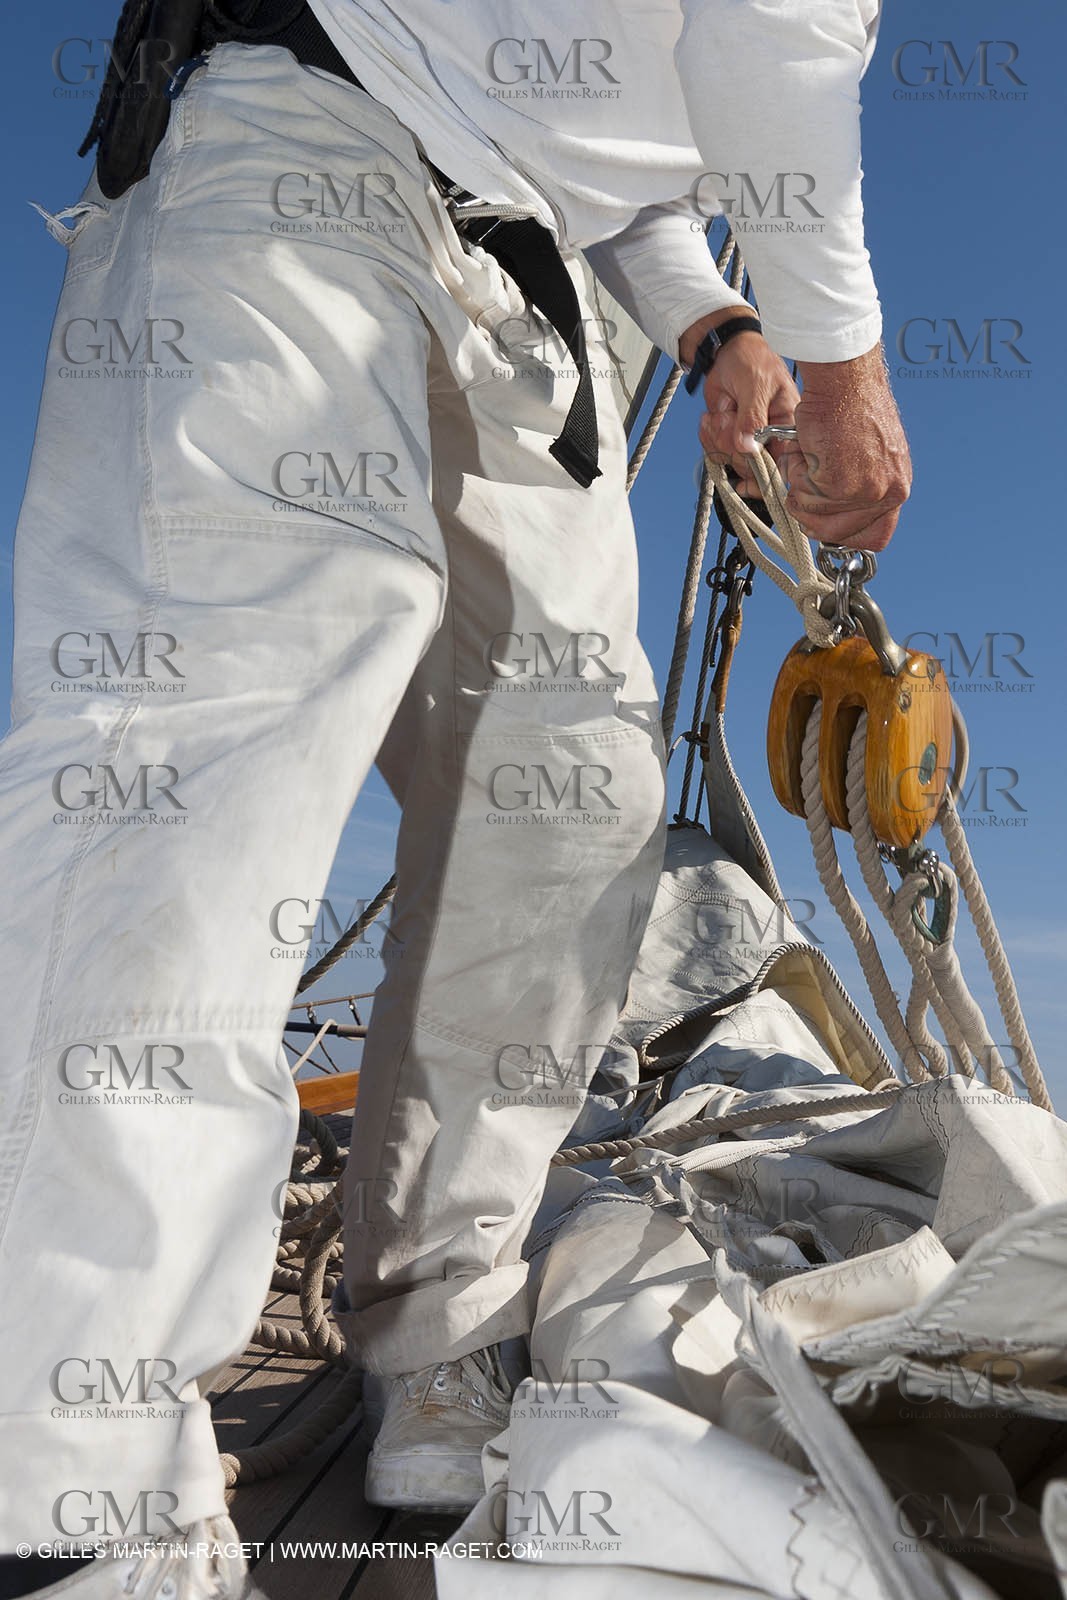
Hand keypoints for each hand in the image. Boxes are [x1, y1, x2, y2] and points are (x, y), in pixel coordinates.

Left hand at [683, 312, 799, 495]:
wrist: (726, 353)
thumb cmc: (751, 359)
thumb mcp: (755, 384)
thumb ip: (752, 417)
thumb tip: (747, 447)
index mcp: (787, 425)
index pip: (783, 463)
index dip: (765, 474)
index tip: (747, 473)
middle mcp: (769, 438)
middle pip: (751, 466)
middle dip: (731, 442)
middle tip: (729, 416)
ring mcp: (747, 440)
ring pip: (729, 460)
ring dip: (717, 436)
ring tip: (722, 411)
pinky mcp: (729, 438)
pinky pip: (714, 452)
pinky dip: (707, 435)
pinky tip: (712, 418)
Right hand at [785, 344, 911, 550]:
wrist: (845, 379)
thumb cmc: (849, 404)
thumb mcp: (866, 455)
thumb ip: (857, 488)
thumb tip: (825, 516)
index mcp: (897, 486)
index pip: (876, 537)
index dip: (844, 534)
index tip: (825, 523)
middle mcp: (890, 493)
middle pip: (839, 535)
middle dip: (812, 515)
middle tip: (804, 484)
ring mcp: (867, 492)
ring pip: (816, 518)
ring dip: (801, 489)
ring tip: (811, 454)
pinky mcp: (842, 486)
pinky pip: (803, 498)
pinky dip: (796, 473)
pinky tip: (808, 447)